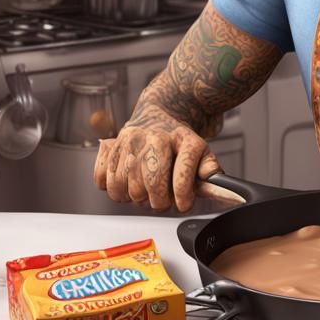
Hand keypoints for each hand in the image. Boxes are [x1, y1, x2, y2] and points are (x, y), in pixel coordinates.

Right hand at [93, 114, 221, 211]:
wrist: (157, 115)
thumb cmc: (178, 139)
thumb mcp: (201, 150)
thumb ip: (209, 169)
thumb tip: (215, 182)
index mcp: (181, 139)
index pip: (182, 174)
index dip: (183, 196)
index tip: (183, 204)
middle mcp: (154, 138)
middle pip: (150, 185)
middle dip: (158, 201)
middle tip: (163, 200)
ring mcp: (129, 142)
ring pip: (126, 188)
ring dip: (136, 198)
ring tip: (146, 190)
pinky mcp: (110, 148)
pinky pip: (103, 181)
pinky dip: (114, 190)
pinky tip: (127, 183)